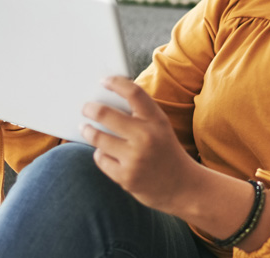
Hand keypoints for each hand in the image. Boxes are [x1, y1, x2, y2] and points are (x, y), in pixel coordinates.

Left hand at [82, 76, 201, 212]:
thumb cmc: (166, 152)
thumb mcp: (160, 128)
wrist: (184, 187)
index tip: (104, 81)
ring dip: (89, 131)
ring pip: (98, 138)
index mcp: (157, 121)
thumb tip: (105, 102)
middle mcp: (146, 137)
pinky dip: (100, 154)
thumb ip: (139, 116)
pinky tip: (105, 152)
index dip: (116, 83)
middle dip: (90, 109)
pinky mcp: (126, 177)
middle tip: (85, 108)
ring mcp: (135, 158)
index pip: (134, 93)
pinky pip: (101, 158)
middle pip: (106, 114)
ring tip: (85, 128)